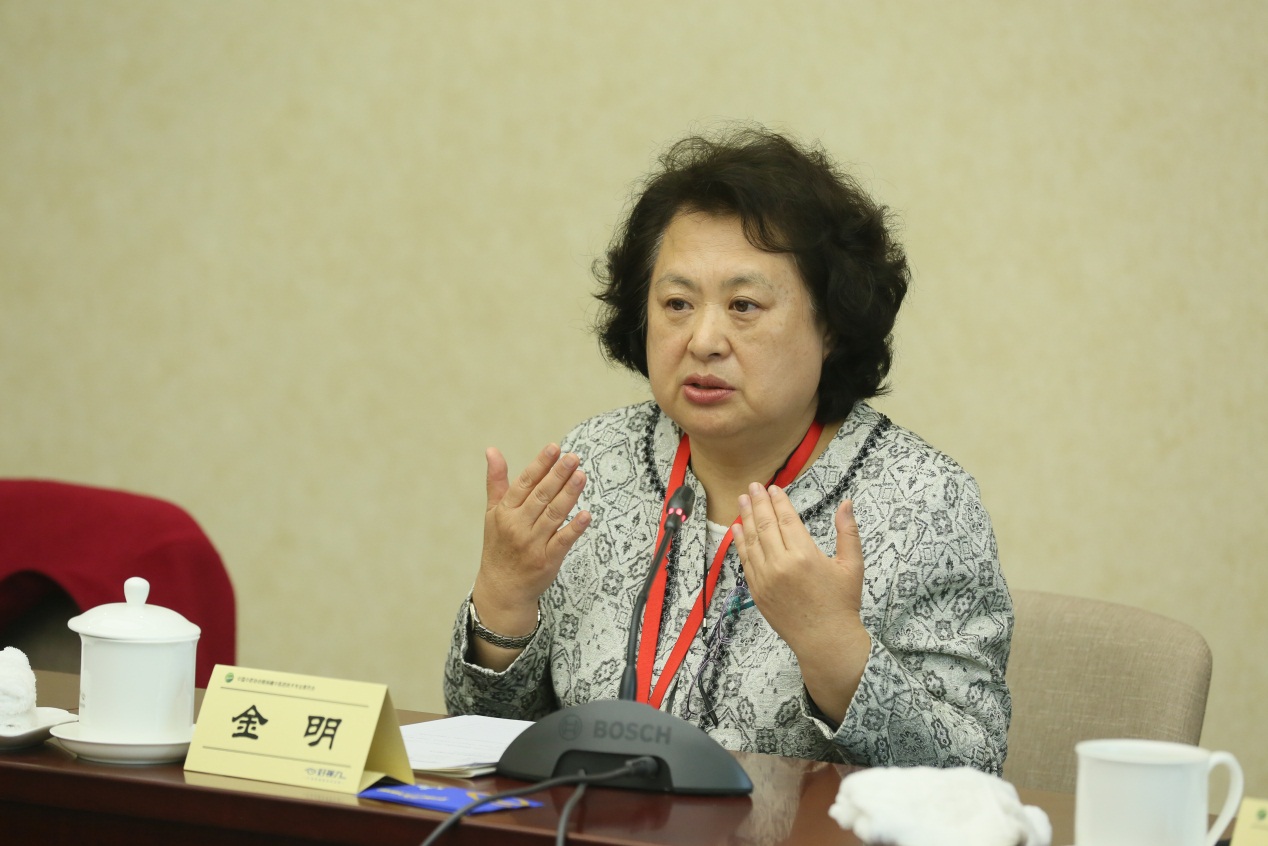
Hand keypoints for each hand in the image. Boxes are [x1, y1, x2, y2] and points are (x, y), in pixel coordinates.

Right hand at [472, 444, 590, 638]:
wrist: (502, 588)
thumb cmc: (499, 545)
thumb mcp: (492, 513)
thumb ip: (496, 481)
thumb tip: (492, 450)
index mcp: (505, 512)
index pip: (525, 483)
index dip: (540, 465)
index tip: (554, 448)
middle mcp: (517, 526)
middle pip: (541, 496)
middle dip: (558, 475)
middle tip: (573, 457)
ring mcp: (533, 544)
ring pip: (554, 514)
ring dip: (569, 494)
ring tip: (582, 476)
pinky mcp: (548, 560)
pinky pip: (563, 541)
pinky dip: (574, 528)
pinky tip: (587, 514)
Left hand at [733, 484, 870, 721]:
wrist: (826, 642)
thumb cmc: (842, 603)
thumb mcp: (852, 565)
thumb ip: (848, 531)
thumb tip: (847, 503)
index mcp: (805, 556)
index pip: (786, 519)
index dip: (778, 501)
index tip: (773, 488)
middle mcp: (781, 565)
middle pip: (765, 525)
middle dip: (758, 503)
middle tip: (753, 487)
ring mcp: (765, 579)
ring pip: (752, 541)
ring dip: (745, 518)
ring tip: (741, 500)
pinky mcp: (757, 591)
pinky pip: (746, 561)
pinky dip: (740, 543)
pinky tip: (738, 529)